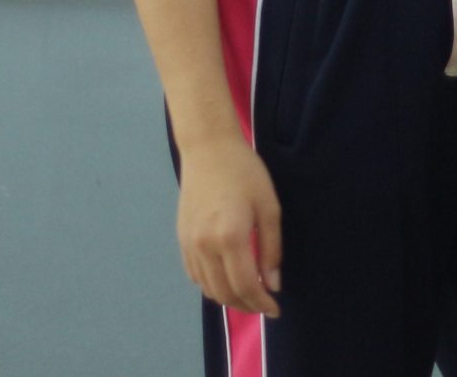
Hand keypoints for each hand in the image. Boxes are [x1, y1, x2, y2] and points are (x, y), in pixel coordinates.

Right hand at [178, 136, 282, 318]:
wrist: (208, 148)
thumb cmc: (245, 172)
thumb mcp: (269, 206)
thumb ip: (271, 248)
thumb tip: (272, 284)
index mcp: (230, 237)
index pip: (245, 285)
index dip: (261, 303)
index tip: (276, 309)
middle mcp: (205, 246)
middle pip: (224, 293)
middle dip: (247, 306)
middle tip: (264, 305)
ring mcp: (189, 244)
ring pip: (207, 288)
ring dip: (228, 298)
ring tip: (248, 295)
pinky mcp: (181, 238)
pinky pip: (194, 275)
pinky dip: (211, 285)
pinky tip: (226, 280)